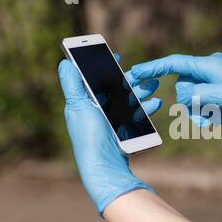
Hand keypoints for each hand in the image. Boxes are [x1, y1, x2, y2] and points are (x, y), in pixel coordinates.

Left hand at [57, 57, 159, 214]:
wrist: (106, 166)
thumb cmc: (89, 137)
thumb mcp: (78, 107)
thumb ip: (73, 84)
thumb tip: (65, 62)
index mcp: (85, 103)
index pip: (94, 80)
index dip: (103, 67)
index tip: (114, 55)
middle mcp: (99, 110)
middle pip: (115, 89)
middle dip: (130, 79)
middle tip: (142, 72)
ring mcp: (113, 121)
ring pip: (130, 100)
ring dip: (142, 91)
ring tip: (154, 85)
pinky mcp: (126, 130)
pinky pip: (138, 115)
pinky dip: (147, 108)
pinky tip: (155, 103)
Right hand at [130, 52, 221, 144]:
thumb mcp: (221, 97)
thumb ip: (194, 94)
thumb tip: (180, 92)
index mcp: (209, 65)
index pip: (174, 63)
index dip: (153, 68)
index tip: (134, 73)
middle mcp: (210, 70)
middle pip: (183, 88)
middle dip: (190, 105)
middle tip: (207, 115)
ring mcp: (216, 82)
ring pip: (193, 100)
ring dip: (200, 114)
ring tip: (216, 120)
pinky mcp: (221, 93)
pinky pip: (204, 105)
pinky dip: (208, 115)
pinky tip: (220, 119)